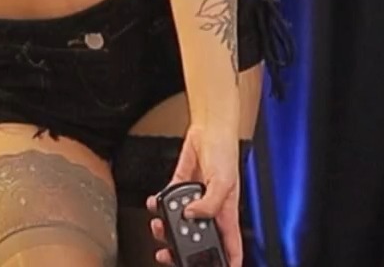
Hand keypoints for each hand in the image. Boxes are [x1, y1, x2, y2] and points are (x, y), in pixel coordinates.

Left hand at [146, 125, 243, 266]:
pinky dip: (156, 206)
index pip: (229, 245)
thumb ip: (210, 203)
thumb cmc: (225, 152)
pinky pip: (165, 203)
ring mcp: (193, 200)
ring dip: (164, 229)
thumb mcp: (224, 181)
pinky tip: (155, 203)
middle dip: (180, 250)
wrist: (210, 129)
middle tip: (167, 254)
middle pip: (196, 240)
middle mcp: (209, 209)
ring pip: (177, 225)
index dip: (227, 262)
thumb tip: (191, 216)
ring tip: (159, 225)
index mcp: (225, 212)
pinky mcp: (180, 189)